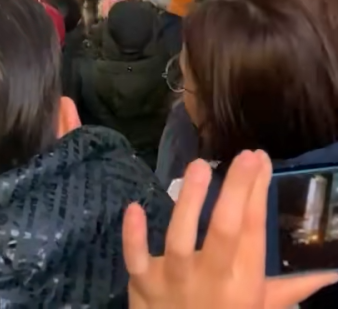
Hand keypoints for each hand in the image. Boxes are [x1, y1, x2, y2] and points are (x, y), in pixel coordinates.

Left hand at [123, 150, 337, 308]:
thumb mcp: (259, 307)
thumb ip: (292, 289)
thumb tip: (329, 274)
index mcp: (243, 284)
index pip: (253, 233)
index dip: (257, 194)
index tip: (259, 158)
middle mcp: (212, 282)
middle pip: (225, 232)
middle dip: (236, 192)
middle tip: (244, 157)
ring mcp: (176, 283)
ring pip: (181, 241)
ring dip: (189, 203)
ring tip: (201, 166)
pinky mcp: (143, 286)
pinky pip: (136, 261)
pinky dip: (133, 237)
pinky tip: (134, 207)